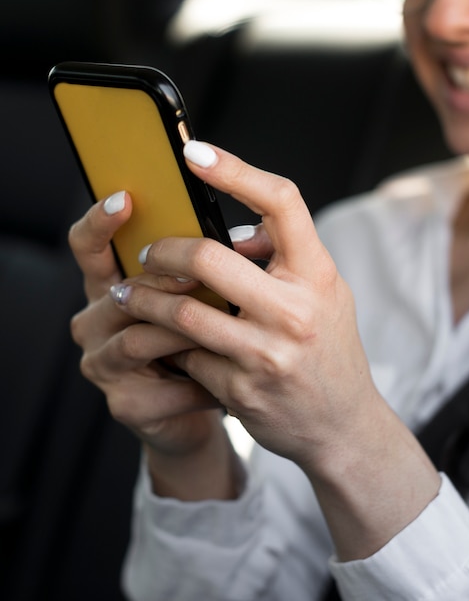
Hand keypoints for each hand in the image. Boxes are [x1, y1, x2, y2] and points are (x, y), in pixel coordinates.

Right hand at [68, 192, 239, 499]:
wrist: (204, 404)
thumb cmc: (207, 339)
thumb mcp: (204, 296)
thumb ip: (209, 266)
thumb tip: (243, 237)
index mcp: (116, 285)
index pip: (90, 247)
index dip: (100, 222)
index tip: (126, 199)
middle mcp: (98, 319)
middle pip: (121, 290)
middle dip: (164, 282)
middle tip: (198, 277)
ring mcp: (104, 363)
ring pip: (139, 338)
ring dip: (185, 333)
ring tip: (227, 330)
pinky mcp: (126, 404)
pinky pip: (164, 388)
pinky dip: (200, 382)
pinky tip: (226, 384)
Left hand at [109, 142, 379, 469]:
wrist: (343, 424)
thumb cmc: (331, 351)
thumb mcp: (326, 296)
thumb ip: (286, 261)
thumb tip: (236, 233)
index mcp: (319, 276)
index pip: (282, 204)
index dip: (236, 171)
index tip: (195, 154)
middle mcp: (295, 311)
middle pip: (209, 256)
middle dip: (165, 249)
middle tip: (148, 252)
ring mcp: (266, 353)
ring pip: (182, 312)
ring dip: (144, 299)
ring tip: (127, 294)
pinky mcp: (241, 389)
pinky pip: (187, 356)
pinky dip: (171, 346)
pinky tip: (165, 345)